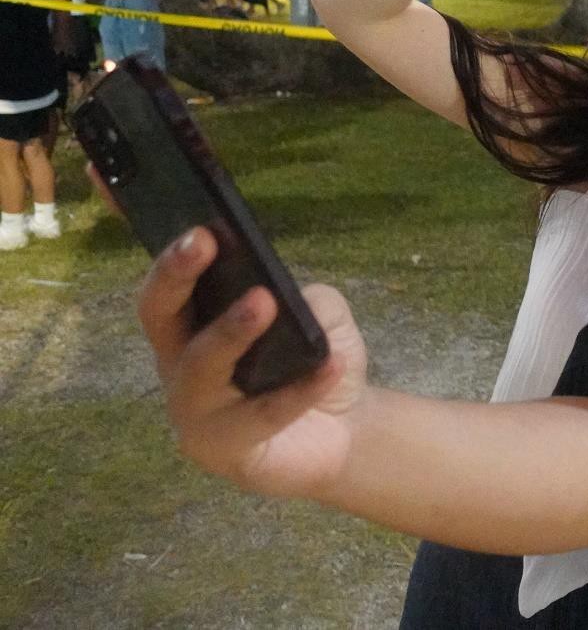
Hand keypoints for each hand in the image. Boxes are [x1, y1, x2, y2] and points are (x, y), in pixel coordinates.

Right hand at [136, 226, 370, 499]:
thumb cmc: (310, 362)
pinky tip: (333, 366)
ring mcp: (196, 412)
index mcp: (192, 325)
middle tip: (203, 242)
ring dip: (230, 330)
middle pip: (159, 316)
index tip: (195, 224)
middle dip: (176, 275)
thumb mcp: (319, 316)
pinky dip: (300, 388)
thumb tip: (288, 293)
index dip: (168, 254)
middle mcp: (180, 365)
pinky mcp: (225, 450)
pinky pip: (260, 415)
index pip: (165, 284)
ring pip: (200, 368)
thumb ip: (306, 297)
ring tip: (263, 302)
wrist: (342, 431)